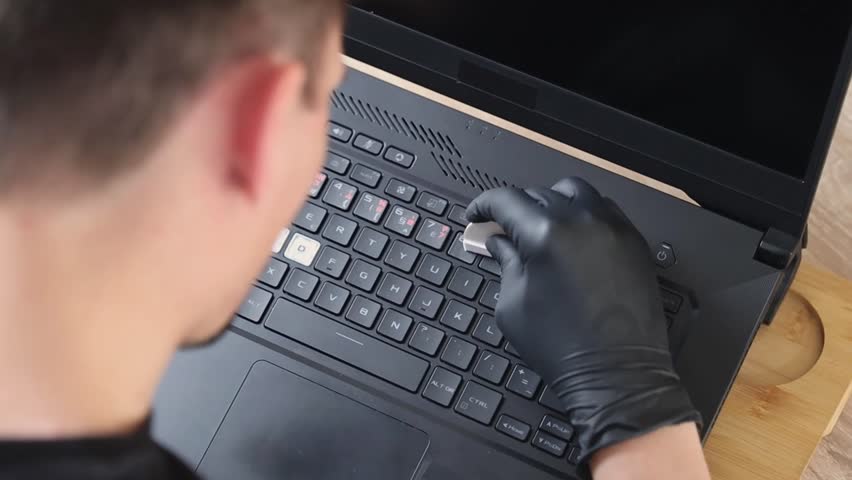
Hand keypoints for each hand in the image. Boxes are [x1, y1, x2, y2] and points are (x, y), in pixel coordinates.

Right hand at [466, 178, 700, 461]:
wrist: (618, 373)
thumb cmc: (562, 346)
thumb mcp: (513, 304)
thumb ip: (505, 262)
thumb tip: (499, 241)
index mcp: (545, 235)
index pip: (506, 200)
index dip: (484, 205)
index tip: (477, 216)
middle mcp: (581, 221)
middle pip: (538, 193)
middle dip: (515, 208)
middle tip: (504, 229)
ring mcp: (612, 227)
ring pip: (574, 192)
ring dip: (551, 202)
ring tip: (541, 226)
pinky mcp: (633, 240)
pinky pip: (603, 209)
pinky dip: (583, 213)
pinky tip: (573, 236)